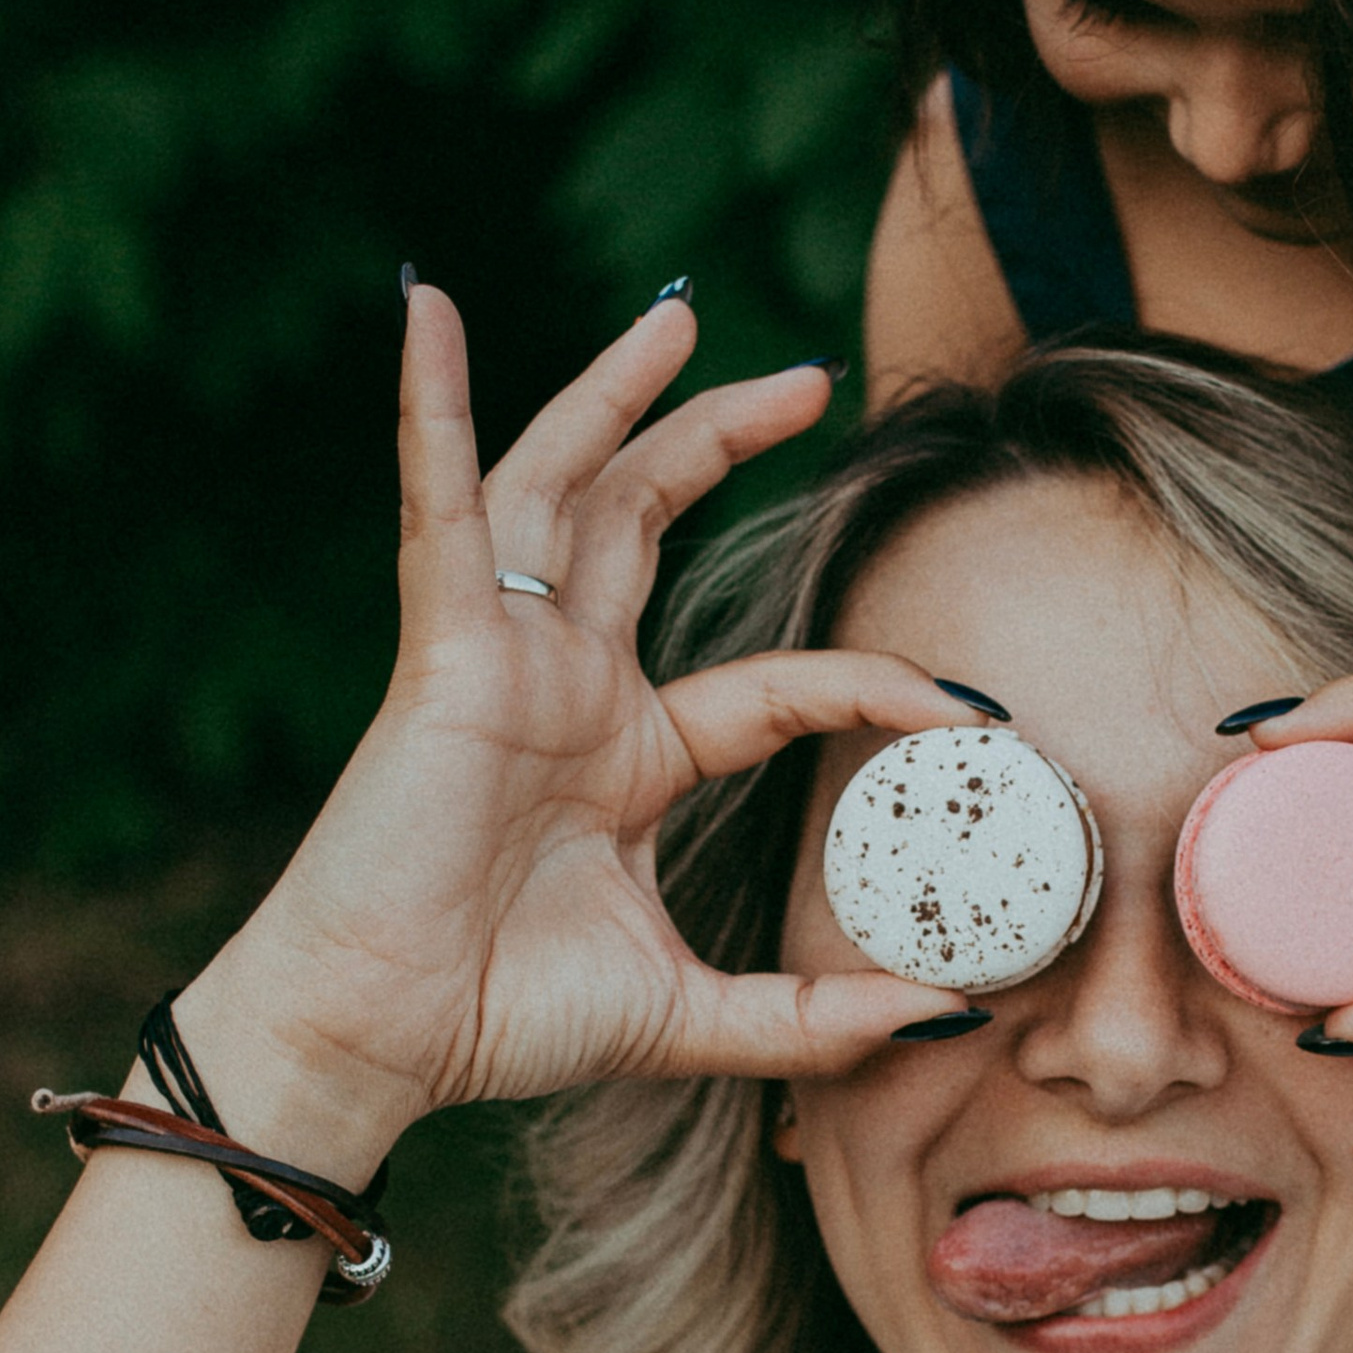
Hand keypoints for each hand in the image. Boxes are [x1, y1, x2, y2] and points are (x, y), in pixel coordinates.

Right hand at [178, 287, 969, 1162]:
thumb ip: (813, 1017)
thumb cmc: (502, 1019)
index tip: (972, 707)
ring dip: (616, 395)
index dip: (873, 685)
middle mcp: (568, 685)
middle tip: (812, 376)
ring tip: (677, 317)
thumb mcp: (689, 1014)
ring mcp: (506, 657)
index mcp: (627, 754)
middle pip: (650, 524)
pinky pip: (441, 506)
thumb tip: (949, 1018)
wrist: (381, 1038)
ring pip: (565, 486)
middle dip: (722, 440)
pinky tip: (430, 315)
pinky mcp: (445, 650)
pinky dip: (435, 408)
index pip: (775, 685)